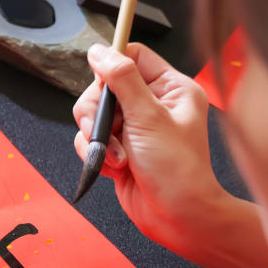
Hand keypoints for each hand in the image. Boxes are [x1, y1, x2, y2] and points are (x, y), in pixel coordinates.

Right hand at [73, 43, 225, 252]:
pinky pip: (91, 139)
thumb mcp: (147, 116)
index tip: (101, 82)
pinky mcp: (119, 148)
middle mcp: (151, 104)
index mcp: (170, 88)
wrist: (177, 217)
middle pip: (104, 87)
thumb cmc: (176, 169)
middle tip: (104, 130)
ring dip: (98, 138)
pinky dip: (97, 154)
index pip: (133, 56)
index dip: (112, 65)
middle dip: (97, 112)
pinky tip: (115, 169)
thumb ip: (121, 79)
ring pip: (92, 115)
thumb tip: (99, 50)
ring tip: (118, 158)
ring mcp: (134, 127)